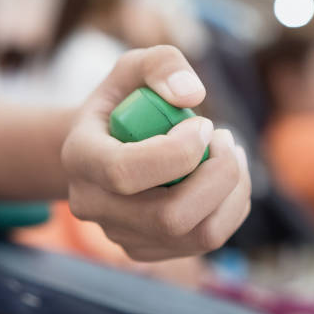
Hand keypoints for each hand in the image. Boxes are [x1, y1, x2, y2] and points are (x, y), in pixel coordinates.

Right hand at [62, 45, 250, 260]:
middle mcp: (92, 205)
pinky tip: (224, 178)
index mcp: (80, 156)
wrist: (102, 147)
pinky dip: (231, 207)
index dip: (179, 151)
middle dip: (218, 176)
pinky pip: (205, 242)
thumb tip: (192, 95)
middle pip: (169, 217)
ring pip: (197, 236)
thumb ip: (161, 64)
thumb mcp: (134, 67)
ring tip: (232, 155)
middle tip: (226, 140)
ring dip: (233, 192)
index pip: (126, 172)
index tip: (203, 124)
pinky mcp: (144, 249)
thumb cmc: (122, 103)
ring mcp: (118, 235)